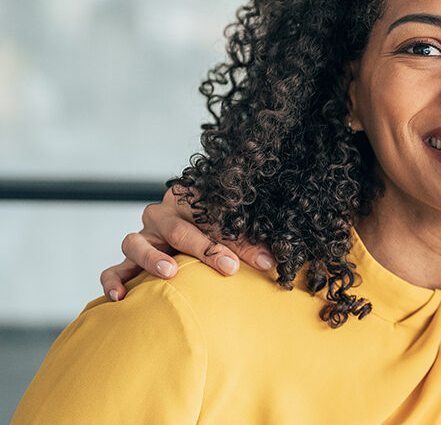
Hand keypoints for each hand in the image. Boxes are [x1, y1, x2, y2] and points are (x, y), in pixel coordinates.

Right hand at [100, 187, 275, 300]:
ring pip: (136, 242)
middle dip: (206, 249)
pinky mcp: (128, 259)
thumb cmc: (214, 229)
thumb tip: (271, 262)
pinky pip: (113, 268)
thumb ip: (247, 244)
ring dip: (153, 258)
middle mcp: (162, 216)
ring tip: (170, 272)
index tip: (260, 260)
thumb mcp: (232, 230)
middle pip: (179, 229)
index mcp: (190, 200)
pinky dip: (114, 280)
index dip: (236, 238)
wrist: (186, 227)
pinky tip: (122, 297)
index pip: (211, 216)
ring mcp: (142, 237)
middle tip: (229, 267)